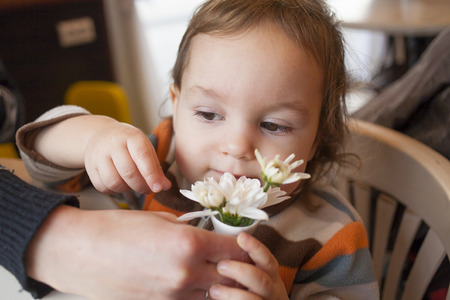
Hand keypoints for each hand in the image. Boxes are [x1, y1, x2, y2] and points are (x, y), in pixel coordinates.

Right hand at [27, 206, 248, 299]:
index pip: (236, 250)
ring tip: (214, 270)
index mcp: (189, 243)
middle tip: (235, 258)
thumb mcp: (160, 220)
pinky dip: (197, 292)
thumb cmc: (118, 229)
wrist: (81, 252)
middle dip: (237, 267)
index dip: (245, 246)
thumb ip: (188, 230)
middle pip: (231, 275)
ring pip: (213, 293)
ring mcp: (173, 293)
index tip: (244, 243)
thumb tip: (204, 235)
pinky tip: (191, 281)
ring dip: (219, 282)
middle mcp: (186, 272)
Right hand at [34, 115, 170, 193]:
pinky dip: (114, 191)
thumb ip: (156, 168)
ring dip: (127, 189)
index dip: (151, 175)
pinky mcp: (90, 167)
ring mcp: (98, 155)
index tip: (158, 188)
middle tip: (148, 189)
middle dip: (141, 186)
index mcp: (131, 136)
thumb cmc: (128, 144)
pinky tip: (120, 184)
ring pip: (113, 182)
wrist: (101, 135)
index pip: (142, 156)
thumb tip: (165, 186)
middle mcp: (113, 144)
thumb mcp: (145, 149)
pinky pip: (102, 186)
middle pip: (128, 172)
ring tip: (132, 184)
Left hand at [208, 232, 288, 299]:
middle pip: (260, 280)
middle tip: (221, 266)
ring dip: (231, 293)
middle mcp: (271, 290)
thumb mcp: (255, 273)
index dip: (255, 247)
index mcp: (270, 274)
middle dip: (240, 271)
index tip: (241, 237)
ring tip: (214, 289)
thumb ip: (242, 261)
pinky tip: (216, 299)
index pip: (266, 258)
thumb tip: (218, 245)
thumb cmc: (254, 288)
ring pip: (252, 299)